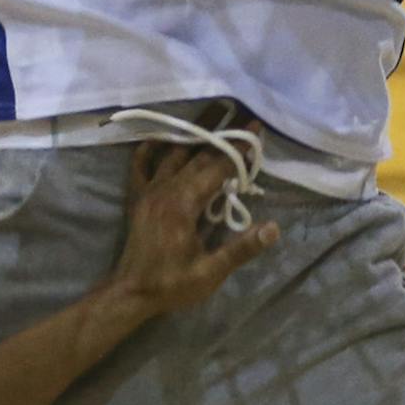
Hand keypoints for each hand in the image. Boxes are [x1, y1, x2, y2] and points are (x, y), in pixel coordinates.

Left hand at [109, 118, 279, 315]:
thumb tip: (273, 228)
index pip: (216, 169)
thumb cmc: (172, 285)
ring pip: (173, 154)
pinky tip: (159, 136)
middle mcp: (164, 190)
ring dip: (193, 134)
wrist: (130, 292)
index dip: (238, 150)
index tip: (256, 131)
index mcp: (182, 205)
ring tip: (212, 112)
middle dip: (222, 135)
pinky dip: (150, 148)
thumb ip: (240, 249)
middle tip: (243, 115)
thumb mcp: (210, 273)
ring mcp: (148, 191)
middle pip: (198, 156)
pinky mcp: (138, 198)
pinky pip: (141, 165)